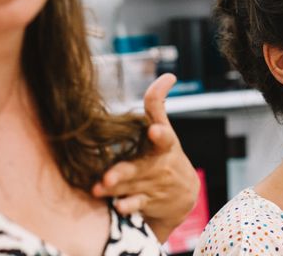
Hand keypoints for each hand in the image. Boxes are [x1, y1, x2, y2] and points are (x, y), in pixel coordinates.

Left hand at [92, 73, 199, 241]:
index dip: (160, 133)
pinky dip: (126, 206)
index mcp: (165, 145)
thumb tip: (169, 75)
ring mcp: (153, 186)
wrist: (183, 196)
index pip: (165, 137)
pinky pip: (135, 206)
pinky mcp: (146, 203)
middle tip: (108, 176)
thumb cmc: (166, 154)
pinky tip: (116, 207)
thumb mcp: (166, 130)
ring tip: (99, 187)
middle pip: (140, 168)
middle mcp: (159, 166)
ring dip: (115, 189)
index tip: (154, 130)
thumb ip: (158, 104)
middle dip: (124, 172)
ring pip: (131, 187)